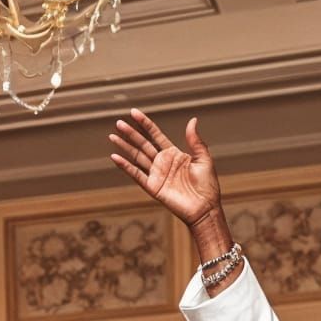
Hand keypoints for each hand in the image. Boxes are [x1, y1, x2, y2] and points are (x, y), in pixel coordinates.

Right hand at [109, 110, 224, 230]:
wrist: (204, 208)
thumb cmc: (207, 185)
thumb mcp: (203, 158)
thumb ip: (195, 140)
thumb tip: (192, 120)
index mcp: (174, 154)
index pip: (155, 135)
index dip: (145, 124)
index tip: (134, 113)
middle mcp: (162, 163)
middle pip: (143, 144)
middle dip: (131, 133)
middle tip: (119, 122)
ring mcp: (156, 175)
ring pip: (136, 157)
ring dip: (124, 147)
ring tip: (113, 136)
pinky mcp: (152, 187)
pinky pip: (136, 174)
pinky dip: (125, 166)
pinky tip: (115, 157)